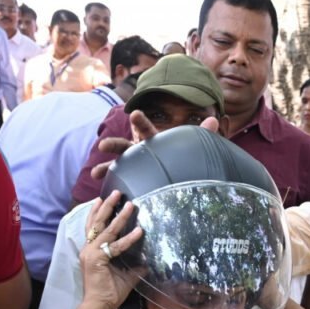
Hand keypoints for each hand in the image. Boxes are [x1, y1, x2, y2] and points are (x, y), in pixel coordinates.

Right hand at [80, 190, 143, 308]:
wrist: (99, 305)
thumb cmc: (109, 292)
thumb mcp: (125, 276)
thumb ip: (134, 268)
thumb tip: (146, 263)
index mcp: (91, 251)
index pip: (92, 227)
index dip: (96, 212)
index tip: (101, 199)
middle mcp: (89, 249)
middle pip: (97, 222)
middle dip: (107, 206)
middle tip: (117, 192)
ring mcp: (91, 253)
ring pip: (106, 229)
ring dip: (119, 215)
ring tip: (129, 204)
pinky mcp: (97, 259)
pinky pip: (116, 246)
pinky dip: (128, 238)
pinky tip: (139, 231)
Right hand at [90, 111, 221, 179]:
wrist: (183, 180)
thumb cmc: (186, 161)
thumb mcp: (193, 149)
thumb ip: (203, 134)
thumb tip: (215, 118)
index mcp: (154, 142)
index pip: (146, 130)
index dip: (141, 122)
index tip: (135, 113)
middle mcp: (141, 153)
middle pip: (124, 146)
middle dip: (113, 144)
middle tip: (103, 145)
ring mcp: (134, 168)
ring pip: (117, 165)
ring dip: (105, 167)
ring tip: (94, 174)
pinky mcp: (133, 182)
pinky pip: (120, 184)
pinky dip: (111, 188)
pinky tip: (104, 196)